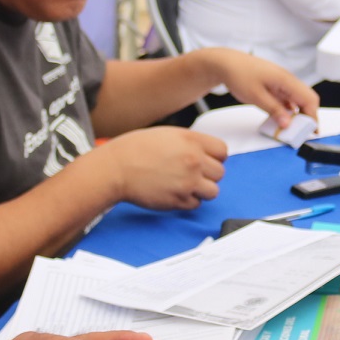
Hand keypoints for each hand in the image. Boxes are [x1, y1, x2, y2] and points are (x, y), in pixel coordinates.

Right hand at [96, 126, 226, 209]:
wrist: (116, 168)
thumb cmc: (136, 149)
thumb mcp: (168, 135)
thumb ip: (191, 143)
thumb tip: (207, 153)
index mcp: (192, 140)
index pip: (223, 151)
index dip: (215, 157)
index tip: (206, 160)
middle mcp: (194, 161)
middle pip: (220, 173)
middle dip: (207, 174)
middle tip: (191, 173)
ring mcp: (188, 182)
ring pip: (213, 191)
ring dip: (202, 190)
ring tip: (185, 185)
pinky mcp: (179, 200)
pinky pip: (196, 204)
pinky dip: (188, 201)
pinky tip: (174, 192)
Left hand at [208, 50, 318, 129]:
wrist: (226, 63)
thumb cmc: (239, 75)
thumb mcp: (256, 96)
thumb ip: (274, 110)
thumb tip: (288, 123)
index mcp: (286, 80)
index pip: (309, 99)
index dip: (312, 116)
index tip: (310, 131)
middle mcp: (287, 80)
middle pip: (307, 99)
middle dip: (308, 115)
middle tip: (303, 131)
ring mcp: (282, 83)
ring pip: (298, 100)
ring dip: (298, 114)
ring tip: (292, 129)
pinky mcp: (275, 86)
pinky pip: (288, 99)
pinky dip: (288, 110)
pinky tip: (282, 119)